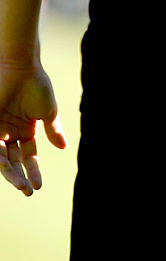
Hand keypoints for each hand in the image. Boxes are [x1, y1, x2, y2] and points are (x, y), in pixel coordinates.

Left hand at [0, 62, 66, 194]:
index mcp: (25, 129)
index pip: (28, 156)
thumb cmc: (37, 87)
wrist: (21, 69)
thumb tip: (64, 148)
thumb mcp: (48, 112)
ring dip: (10, 173)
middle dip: (20, 177)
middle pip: (14, 161)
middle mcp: (10, 133)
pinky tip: (5, 168)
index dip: (33, 171)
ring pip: (2, 158)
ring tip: (20, 185)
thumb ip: (53, 131)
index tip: (39, 186)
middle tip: (27, 191)